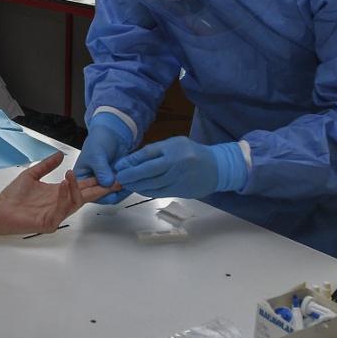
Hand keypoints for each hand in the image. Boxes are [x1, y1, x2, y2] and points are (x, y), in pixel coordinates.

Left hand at [0, 152, 115, 234]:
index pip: (81, 186)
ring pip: (74, 202)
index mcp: (58, 193)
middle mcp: (60, 204)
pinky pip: (61, 210)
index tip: (107, 172)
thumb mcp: (32, 174)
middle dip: (99, 189)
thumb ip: (47, 165)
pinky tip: (63, 185)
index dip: (94, 180)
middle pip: (85, 196)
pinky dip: (63, 197)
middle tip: (113, 180)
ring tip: (72, 175)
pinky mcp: (49, 223)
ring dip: (76, 188)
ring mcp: (56, 214)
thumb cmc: (13, 196)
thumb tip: (60, 154)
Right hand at [74, 113, 134, 205]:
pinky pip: (122, 189)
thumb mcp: (96, 154)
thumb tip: (107, 183)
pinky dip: (127, 186)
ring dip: (122, 190)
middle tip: (121, 182)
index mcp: (81, 178)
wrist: (113, 132)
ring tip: (127, 180)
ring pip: (114, 195)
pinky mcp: (116, 181)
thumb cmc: (99, 139)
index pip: (88, 193)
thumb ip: (101, 170)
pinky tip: (131, 179)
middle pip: (102, 197)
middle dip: (113, 192)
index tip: (110, 185)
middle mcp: (92, 183)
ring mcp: (105, 182)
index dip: (98, 192)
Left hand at [113, 136, 246, 198]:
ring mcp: (179, 179)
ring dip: (137, 186)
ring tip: (126, 185)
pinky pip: (159, 193)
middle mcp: (176, 163)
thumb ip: (153, 152)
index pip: (147, 155)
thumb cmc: (192, 152)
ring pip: (152, 185)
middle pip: (147, 172)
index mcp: (173, 148)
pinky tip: (140, 189)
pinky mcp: (181, 191)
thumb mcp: (173, 144)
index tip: (118, 167)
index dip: (131, 162)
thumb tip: (129, 162)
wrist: (217, 167)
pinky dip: (147, 191)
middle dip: (130, 177)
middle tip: (118, 179)